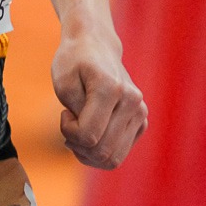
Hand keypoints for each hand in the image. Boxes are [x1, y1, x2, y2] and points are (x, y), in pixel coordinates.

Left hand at [51, 29, 146, 169]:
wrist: (96, 46)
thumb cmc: (74, 63)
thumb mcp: (63, 83)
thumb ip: (74, 113)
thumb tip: (90, 140)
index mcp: (112, 88)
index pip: (88, 136)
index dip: (67, 132)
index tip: (64, 113)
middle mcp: (132, 101)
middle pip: (102, 152)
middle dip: (78, 146)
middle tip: (70, 125)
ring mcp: (140, 112)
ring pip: (113, 158)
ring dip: (89, 153)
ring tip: (80, 132)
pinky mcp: (142, 121)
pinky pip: (119, 154)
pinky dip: (101, 151)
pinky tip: (94, 133)